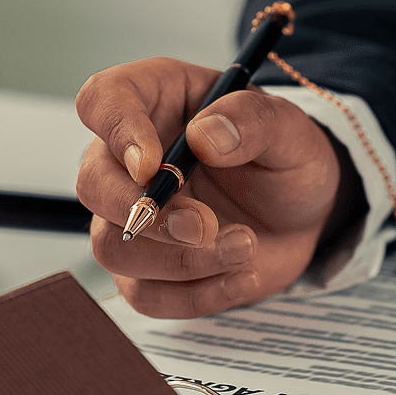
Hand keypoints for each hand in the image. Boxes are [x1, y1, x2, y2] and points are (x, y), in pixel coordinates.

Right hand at [75, 56, 359, 317]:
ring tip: (246, 247)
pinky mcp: (146, 269)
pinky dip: (197, 294)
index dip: (117, 132)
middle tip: (207, 225)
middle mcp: (128, 158)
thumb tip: (205, 137)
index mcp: (154, 100)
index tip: (153, 164)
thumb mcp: (289, 128)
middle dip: (147, 213)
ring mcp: (130, 217)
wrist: (302, 215)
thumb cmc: (285, 158)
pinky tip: (241, 276)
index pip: (101, 101)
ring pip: (112, 248)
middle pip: (93, 184)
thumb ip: (253, 121)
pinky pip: (145, 294)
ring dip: (180, 260)